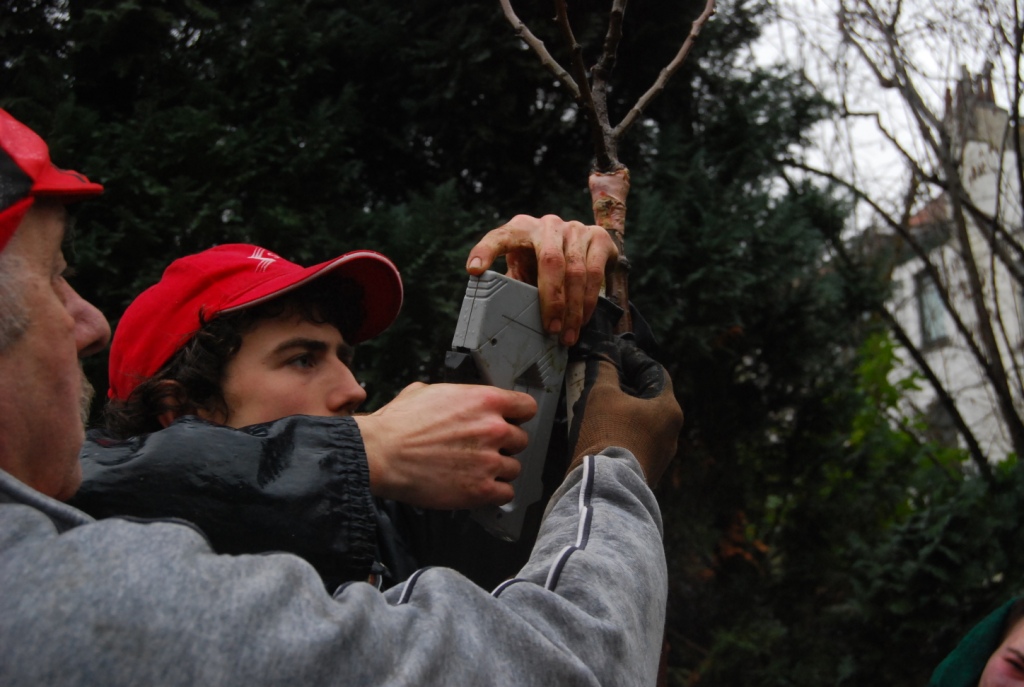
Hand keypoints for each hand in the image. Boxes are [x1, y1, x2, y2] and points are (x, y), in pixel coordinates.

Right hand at [353, 383, 536, 508]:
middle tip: (483, 449)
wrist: (380, 454)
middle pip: (520, 440)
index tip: (512, 422)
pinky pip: (506, 493)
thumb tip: (453, 398)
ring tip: (475, 470)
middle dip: (503, 445)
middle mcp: (493, 429)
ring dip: (498, 470)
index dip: (517, 416)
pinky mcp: (481, 489)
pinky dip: (494, 492)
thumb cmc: (398, 425)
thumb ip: (453, 395)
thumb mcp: (426, 392)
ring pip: (514, 468)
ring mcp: (489, 461)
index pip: (526, 407)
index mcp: (484, 401)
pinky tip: (478, 487)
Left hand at [466, 214, 617, 346]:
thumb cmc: (541, 262)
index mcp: (520, 229)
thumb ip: (514, 285)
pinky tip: (583, 318)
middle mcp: (547, 225)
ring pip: (576, 271)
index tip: (474, 270)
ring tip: (567, 334)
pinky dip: (589, 300)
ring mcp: (575, 228)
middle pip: (550, 261)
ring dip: (573, 309)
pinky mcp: (598, 236)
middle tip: (550, 328)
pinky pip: (595, 272)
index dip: (485, 252)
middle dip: (552, 300)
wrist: (579, 245)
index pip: (499, 237)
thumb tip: (501, 319)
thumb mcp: (523, 269)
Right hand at [567, 335, 682, 485]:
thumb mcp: (601, 394)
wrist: (604, 488)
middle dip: (623, 387)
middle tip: (600, 380)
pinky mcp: (647, 472)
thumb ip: (605, 369)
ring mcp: (660, 456)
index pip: (655, 372)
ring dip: (619, 411)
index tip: (613, 355)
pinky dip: (619, 433)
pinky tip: (597, 432)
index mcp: (669, 410)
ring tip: (593, 407)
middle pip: (647, 398)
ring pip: (640, 422)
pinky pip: (634, 443)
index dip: (633, 360)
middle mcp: (671, 433)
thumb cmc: (606, 435)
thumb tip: (605, 352)